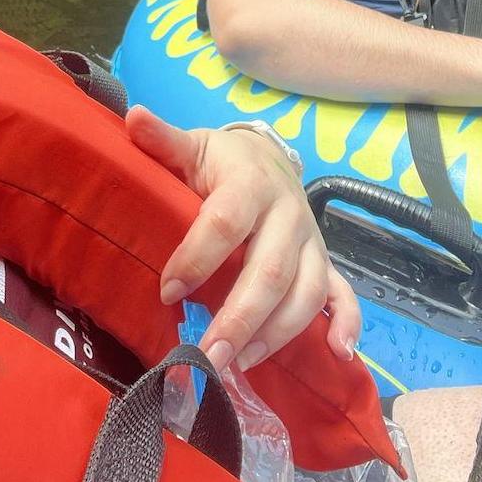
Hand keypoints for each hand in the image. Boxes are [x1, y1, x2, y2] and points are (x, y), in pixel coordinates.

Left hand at [125, 105, 360, 371]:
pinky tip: (338, 353)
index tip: (167, 291)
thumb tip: (134, 117)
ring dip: (276, 333)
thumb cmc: (220, 162)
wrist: (265, 158)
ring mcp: (311, 242)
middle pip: (269, 272)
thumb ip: (164, 141)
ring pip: (305, 293)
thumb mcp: (193, 147)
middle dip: (239, 318)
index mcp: (250, 184)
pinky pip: (344, 295)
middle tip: (207, 356)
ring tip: (240, 364)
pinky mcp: (325, 262)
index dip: (197, 258)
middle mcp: (288, 215)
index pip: (225, 224)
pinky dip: (347, 324)